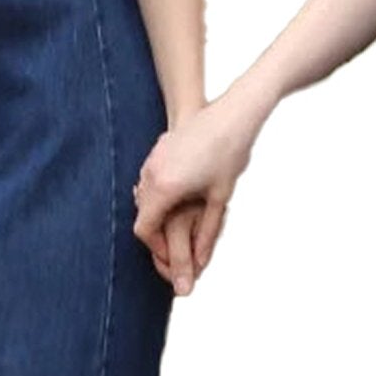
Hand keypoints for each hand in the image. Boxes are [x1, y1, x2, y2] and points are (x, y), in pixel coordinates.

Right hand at [133, 97, 257, 295]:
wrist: (232, 113)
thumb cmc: (229, 154)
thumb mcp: (219, 199)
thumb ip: (206, 234)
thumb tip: (200, 261)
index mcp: (165, 189)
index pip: (145, 230)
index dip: (157, 249)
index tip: (173, 256)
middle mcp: (152, 174)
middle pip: (142, 215)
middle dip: (158, 234)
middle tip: (177, 245)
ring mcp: (152, 159)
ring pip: (144, 197)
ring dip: (158, 213)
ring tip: (181, 222)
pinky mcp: (157, 149)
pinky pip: (149, 180)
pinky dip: (159, 195)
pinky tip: (180, 196)